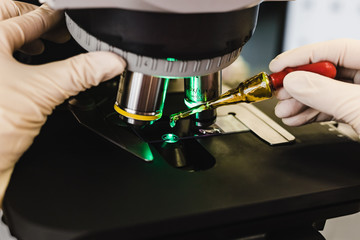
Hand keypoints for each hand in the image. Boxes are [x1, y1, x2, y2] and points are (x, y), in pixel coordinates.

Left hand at [0, 0, 125, 205]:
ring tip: (41, 46)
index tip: (67, 18)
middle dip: (32, 23)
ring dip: (24, 44)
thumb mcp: (40, 91)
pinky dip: (22, 70)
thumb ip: (79, 73)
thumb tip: (109, 61)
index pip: (25, 17)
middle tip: (54, 28)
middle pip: (6, 23)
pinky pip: (9, 73)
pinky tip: (33, 80)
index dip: (51, 16)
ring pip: (4, 48)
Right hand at [269, 39, 359, 135]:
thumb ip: (324, 92)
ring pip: (324, 93)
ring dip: (299, 103)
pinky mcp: (356, 113)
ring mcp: (359, 96)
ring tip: (283, 111)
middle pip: (325, 72)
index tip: (277, 66)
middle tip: (278, 92)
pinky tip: (295, 118)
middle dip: (297, 85)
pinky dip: (310, 114)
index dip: (301, 56)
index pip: (333, 49)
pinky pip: (330, 108)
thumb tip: (294, 82)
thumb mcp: (356, 106)